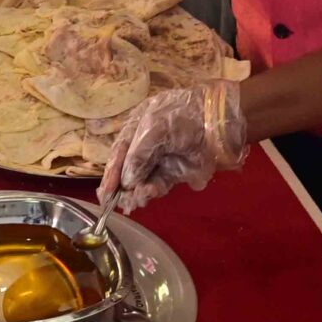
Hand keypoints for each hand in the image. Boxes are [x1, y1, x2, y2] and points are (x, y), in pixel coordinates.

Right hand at [97, 81, 248, 211]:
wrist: (217, 122)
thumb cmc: (181, 117)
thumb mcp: (153, 128)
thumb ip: (137, 155)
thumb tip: (127, 181)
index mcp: (136, 127)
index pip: (118, 152)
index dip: (110, 173)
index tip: (104, 193)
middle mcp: (145, 145)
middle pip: (127, 170)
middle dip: (121, 187)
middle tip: (114, 204)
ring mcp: (161, 160)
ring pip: (142, 181)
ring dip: (135, 192)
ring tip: (134, 200)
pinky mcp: (176, 173)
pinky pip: (158, 185)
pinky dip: (151, 192)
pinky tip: (147, 194)